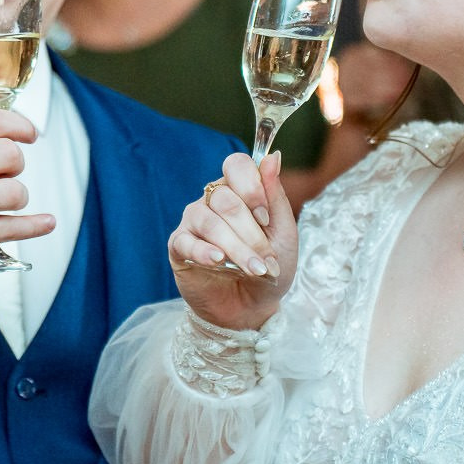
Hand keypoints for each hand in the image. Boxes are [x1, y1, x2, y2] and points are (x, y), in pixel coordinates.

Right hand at [0, 110, 52, 282]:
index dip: (20, 125)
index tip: (29, 133)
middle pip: (9, 155)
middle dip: (16, 163)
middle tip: (5, 171)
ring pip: (13, 192)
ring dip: (17, 195)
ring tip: (2, 198)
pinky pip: (7, 229)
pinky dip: (33, 227)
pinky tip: (46, 222)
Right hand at [169, 152, 298, 330]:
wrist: (252, 307)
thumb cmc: (269, 266)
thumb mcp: (283, 233)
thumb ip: (276, 196)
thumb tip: (272, 156)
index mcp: (238, 190)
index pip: (236, 165)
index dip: (252, 188)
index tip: (266, 218)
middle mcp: (212, 200)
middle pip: (225, 199)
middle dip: (251, 233)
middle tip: (267, 261)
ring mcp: (193, 222)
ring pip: (209, 221)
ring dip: (236, 248)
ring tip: (254, 270)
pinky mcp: (179, 247)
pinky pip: (186, 241)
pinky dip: (203, 251)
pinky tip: (217, 261)